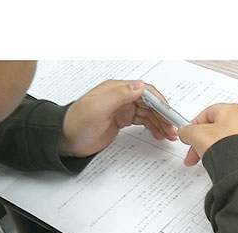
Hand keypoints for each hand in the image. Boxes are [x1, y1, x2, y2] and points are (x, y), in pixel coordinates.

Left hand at [59, 80, 178, 157]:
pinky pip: (142, 120)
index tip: (169, 115)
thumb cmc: (76, 124)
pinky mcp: (121, 120)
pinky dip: (152, 127)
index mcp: (116, 89)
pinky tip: (159, 133)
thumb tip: (140, 86)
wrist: (64, 141)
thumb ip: (119, 95)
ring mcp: (121, 108)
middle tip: (173, 129)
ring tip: (169, 134)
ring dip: (160, 122)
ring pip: (148, 113)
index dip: (160, 103)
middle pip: (150, 103)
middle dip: (163, 115)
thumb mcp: (97, 108)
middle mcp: (120, 97)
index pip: (145, 91)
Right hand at [177, 103, 237, 165]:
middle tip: (193, 151)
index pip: (206, 113)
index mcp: (231, 109)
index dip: (194, 125)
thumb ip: (187, 131)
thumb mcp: (197, 135)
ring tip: (205, 159)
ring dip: (211, 149)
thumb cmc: (227, 147)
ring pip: (224, 140)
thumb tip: (184, 131)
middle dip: (201, 141)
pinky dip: (224, 155)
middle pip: (215, 128)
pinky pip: (233, 149)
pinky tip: (219, 162)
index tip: (188, 134)